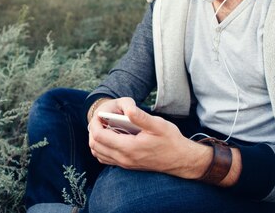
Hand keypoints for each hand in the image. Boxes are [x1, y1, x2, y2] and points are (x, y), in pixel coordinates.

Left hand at [87, 97, 210, 178]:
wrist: (181, 160)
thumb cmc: (170, 140)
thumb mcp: (158, 125)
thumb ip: (140, 117)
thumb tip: (127, 109)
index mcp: (129, 147)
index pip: (99, 137)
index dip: (95, 124)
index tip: (99, 114)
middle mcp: (124, 159)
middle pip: (95, 146)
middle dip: (93, 131)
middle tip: (100, 119)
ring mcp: (125, 164)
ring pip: (98, 154)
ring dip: (96, 140)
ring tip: (103, 126)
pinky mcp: (127, 166)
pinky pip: (106, 159)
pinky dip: (102, 148)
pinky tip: (110, 137)